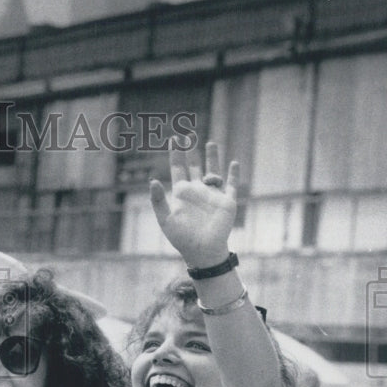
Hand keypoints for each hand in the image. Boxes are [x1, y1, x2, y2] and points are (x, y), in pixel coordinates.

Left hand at [149, 141, 238, 267]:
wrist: (202, 251)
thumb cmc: (181, 237)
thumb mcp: (165, 218)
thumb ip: (158, 200)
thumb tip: (152, 180)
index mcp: (181, 193)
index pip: (178, 168)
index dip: (175, 154)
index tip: (173, 139)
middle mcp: (197, 190)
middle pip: (194, 166)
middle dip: (191, 152)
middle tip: (188, 135)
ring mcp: (212, 195)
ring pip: (213, 171)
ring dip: (212, 157)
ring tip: (210, 142)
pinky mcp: (227, 201)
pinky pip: (231, 185)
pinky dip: (233, 174)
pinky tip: (233, 163)